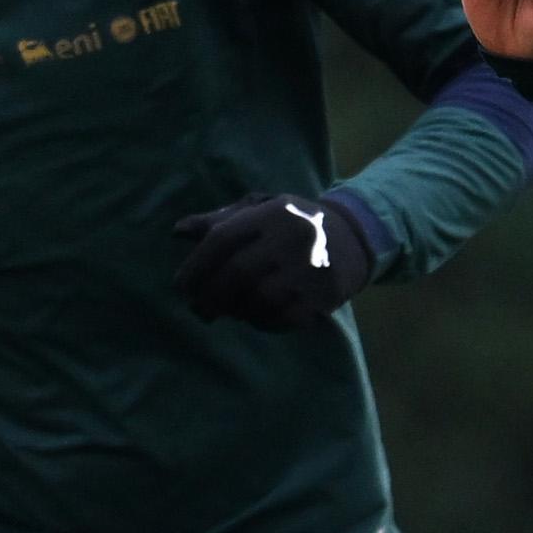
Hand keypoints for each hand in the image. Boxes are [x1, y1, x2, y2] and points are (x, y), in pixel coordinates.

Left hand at [175, 193, 377, 328]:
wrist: (354, 237)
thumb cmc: (294, 223)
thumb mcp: (261, 210)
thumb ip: (220, 220)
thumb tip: (178, 232)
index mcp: (270, 213)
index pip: (222, 240)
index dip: (195, 266)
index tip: (182, 287)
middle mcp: (290, 238)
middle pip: (237, 273)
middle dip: (210, 296)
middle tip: (199, 309)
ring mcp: (309, 269)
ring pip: (258, 300)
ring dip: (236, 311)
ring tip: (230, 311)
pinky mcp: (322, 295)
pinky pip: (281, 318)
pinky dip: (262, 322)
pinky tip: (257, 317)